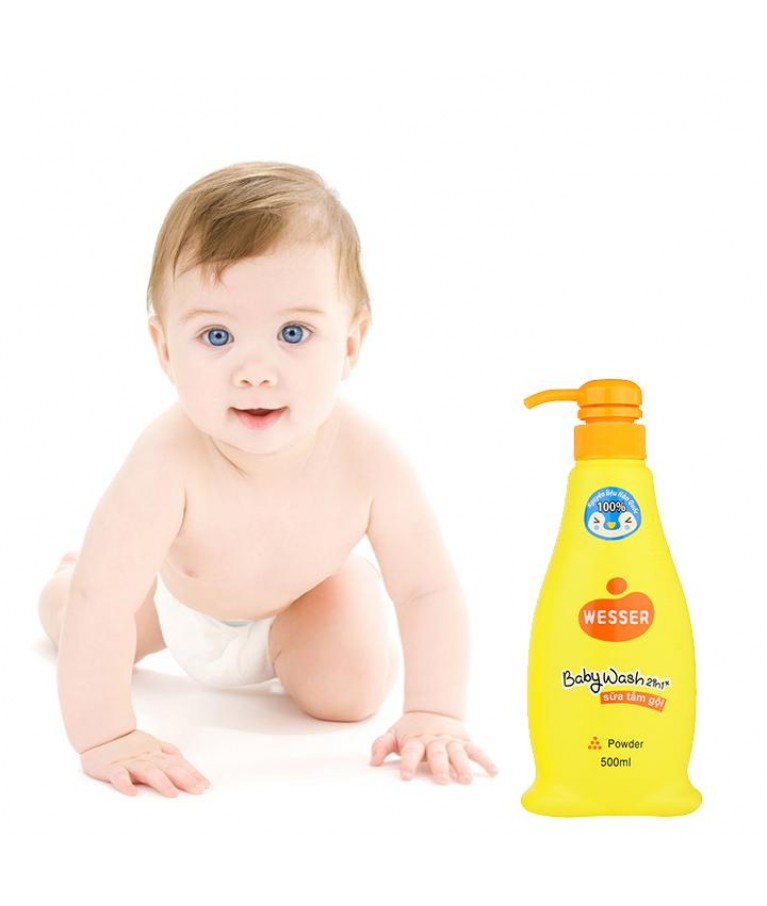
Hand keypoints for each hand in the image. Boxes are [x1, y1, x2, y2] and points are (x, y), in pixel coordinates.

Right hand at [79, 729, 210, 797]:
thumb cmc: (128, 743)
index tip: (205, 785)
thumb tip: (183, 758)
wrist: (101, 732)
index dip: (192, 774)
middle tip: (198, 790)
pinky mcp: (110, 767)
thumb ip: (167, 751)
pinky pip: (118, 776)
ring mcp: (129, 762)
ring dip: (161, 782)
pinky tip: (132, 793)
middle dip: (185, 779)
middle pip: (168, 767)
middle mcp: (146, 757)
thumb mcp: (151, 744)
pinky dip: (125, 784)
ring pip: (147, 771)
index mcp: (156, 754)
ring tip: (172, 794)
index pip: (178, 764)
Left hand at [370, 711, 498, 783]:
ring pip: (458, 752)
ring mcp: (451, 741)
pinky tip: (493, 772)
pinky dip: (485, 760)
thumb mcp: (394, 734)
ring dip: (462, 765)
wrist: (432, 710)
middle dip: (439, 766)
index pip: (411, 751)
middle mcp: (434, 741)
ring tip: (466, 780)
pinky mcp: (464, 741)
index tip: (405, 777)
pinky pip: (476, 750)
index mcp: (416, 740)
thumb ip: (382, 746)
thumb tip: (373, 762)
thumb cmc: (411, 730)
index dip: (407, 763)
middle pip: (437, 752)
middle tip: (441, 780)